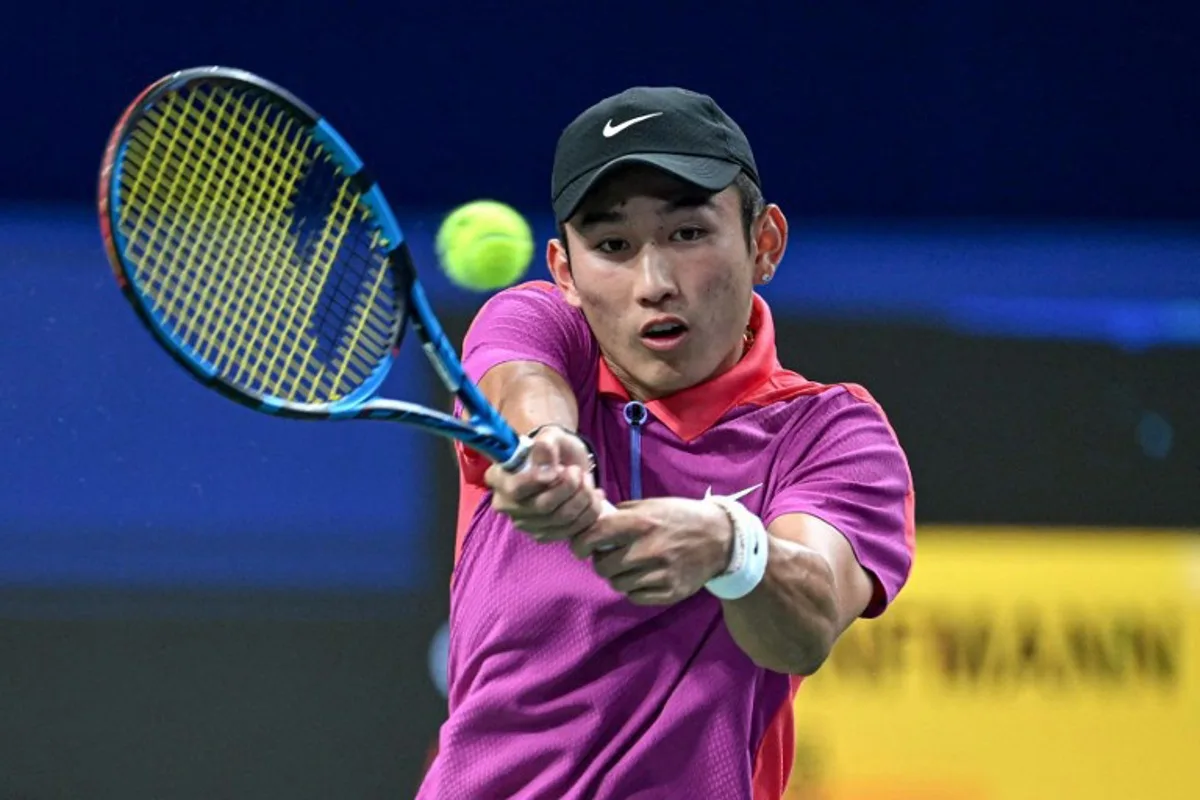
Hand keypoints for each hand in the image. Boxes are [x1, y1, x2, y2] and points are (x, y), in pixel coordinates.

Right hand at [485, 426, 606, 542]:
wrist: (565, 465)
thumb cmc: (553, 448)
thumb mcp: (551, 436)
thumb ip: (546, 445)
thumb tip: (546, 466)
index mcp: (499, 477)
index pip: (516, 488)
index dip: (539, 481)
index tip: (560, 469)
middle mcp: (506, 505)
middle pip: (543, 506)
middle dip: (570, 486)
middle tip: (578, 471)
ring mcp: (525, 523)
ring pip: (561, 519)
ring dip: (583, 497)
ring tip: (587, 480)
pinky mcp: (545, 534)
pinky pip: (573, 530)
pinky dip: (590, 511)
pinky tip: (593, 496)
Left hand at [569, 497, 733, 605]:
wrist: (720, 538)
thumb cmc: (681, 517)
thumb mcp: (652, 505)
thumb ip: (622, 513)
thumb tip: (593, 520)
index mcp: (641, 523)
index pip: (595, 536)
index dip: (581, 543)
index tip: (580, 547)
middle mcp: (649, 549)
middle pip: (603, 567)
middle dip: (601, 562)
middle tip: (610, 557)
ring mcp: (660, 573)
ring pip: (618, 584)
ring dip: (618, 576)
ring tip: (629, 567)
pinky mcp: (670, 592)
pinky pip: (636, 597)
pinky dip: (635, 589)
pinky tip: (643, 577)